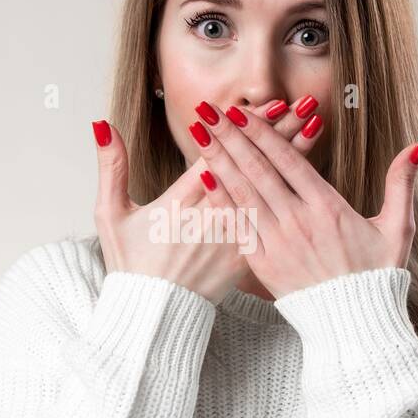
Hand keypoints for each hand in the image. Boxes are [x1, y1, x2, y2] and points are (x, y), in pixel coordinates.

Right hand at [90, 97, 327, 303]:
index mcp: (180, 203)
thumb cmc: (131, 267)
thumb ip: (112, 167)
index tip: (256, 103)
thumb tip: (103, 126)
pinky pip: (272, 217)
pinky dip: (290, 192)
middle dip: (275, 130)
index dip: (239, 126)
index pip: (215, 154)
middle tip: (298, 100)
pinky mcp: (245, 257)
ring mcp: (231, 238)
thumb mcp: (110, 215)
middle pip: (247, 165)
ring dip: (291, 154)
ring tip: (314, 122)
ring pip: (267, 187)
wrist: (152, 318)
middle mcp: (211, 218)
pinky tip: (309, 171)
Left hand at [188, 96, 417, 298]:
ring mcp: (277, 242)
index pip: (288, 159)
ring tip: (200, 133)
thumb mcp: (398, 228)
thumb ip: (401, 183)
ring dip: (219, 160)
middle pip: (258, 169)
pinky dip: (220, 200)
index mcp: (327, 207)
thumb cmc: (376, 276)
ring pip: (243, 192)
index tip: (242, 111)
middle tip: (209, 110)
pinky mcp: (263, 264)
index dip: (263, 132)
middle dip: (231, 136)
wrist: (355, 325)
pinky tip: (204, 178)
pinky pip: (237, 226)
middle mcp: (298, 220)